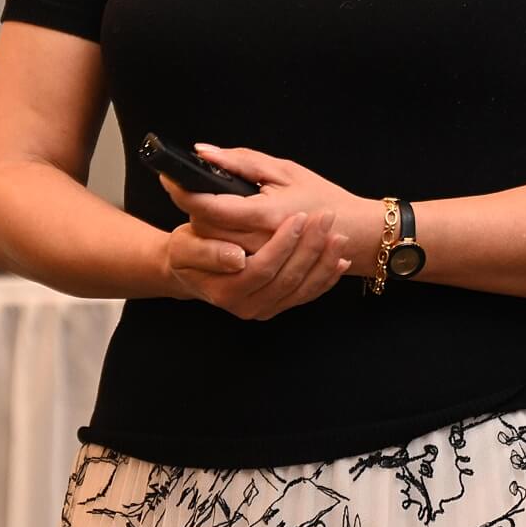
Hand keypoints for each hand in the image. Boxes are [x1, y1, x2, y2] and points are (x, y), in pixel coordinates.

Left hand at [157, 145, 370, 259]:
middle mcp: (260, 244)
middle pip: (205, 230)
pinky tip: (224, 236)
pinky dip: (221, 247)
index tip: (170, 178)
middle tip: (188, 189)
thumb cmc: (319, 196)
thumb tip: (203, 152)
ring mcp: (261, 266)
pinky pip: (228, 264)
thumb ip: (241, 162)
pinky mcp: (264, 281)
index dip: (185, 192)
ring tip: (209, 214)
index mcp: (265, 215)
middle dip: (194, 210)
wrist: (352, 231)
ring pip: (213, 248)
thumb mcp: (284, 170)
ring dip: (205, 230)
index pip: (210, 207)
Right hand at [163, 212, 351, 320]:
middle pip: (287, 278)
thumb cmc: (188, 251)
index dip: (282, 244)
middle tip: (324, 217)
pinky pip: (308, 294)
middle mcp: (247, 307)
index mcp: (226, 291)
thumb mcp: (186, 246)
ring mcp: (264, 308)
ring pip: (302, 288)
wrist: (192, 269)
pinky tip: (339, 258)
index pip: (261, 269)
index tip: (298, 217)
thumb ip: (208, 251)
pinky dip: (326, 276)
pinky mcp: (278, 305)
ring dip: (323, 261)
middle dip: (310, 246)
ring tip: (336, 234)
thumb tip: (235, 258)